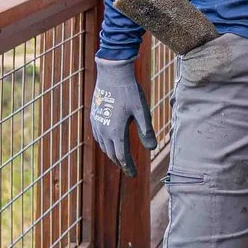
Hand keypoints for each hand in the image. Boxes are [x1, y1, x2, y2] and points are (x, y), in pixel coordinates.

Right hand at [90, 55, 154, 176]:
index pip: (122, 156)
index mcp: (116, 131)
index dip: (128, 167)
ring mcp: (97, 124)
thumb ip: (146, 130)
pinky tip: (111, 142)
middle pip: (112, 154)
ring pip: (104, 146)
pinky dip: (105, 144)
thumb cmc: (129, 91)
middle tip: (129, 169)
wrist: (112, 73)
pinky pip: (98, 137)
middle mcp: (103, 131)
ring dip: (112, 154)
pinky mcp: (94, 117)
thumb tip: (152, 148)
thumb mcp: (142, 110)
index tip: (134, 174)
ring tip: (121, 158)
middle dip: (121, 163)